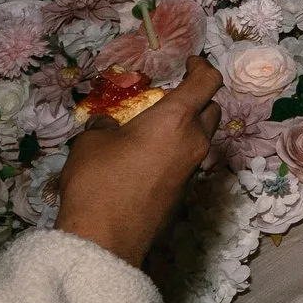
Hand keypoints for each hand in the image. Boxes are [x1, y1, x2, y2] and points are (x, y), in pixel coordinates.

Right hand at [55, 59, 222, 268]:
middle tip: (168, 99)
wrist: (105, 238)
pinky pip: (188, 161)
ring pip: (201, 137)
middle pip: (210, 109)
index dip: (203, 67)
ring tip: (154, 129)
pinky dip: (177, 152)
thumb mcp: (92, 142)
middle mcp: (194, 141)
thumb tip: (110, 125)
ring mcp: (193, 169)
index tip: (190, 63)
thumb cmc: (98, 181)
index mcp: (177, 119)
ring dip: (187, 128)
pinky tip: (148, 158)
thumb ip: (106, 126)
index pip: (208, 82)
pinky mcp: (186, 192)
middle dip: (196, 99)